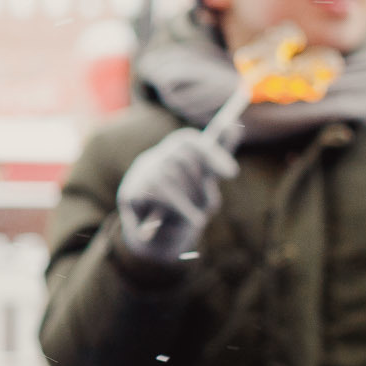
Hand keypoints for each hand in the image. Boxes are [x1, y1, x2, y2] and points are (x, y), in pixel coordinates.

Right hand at [116, 128, 237, 264]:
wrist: (157, 239)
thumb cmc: (185, 204)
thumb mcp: (206, 183)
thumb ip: (218, 157)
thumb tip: (234, 126)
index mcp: (170, 153)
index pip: (189, 142)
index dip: (211, 155)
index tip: (233, 174)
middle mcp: (152, 158)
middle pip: (181, 158)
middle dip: (200, 185)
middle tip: (210, 206)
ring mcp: (139, 175)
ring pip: (170, 176)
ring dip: (191, 201)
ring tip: (199, 219)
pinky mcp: (131, 193)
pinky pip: (161, 195)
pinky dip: (182, 210)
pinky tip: (191, 221)